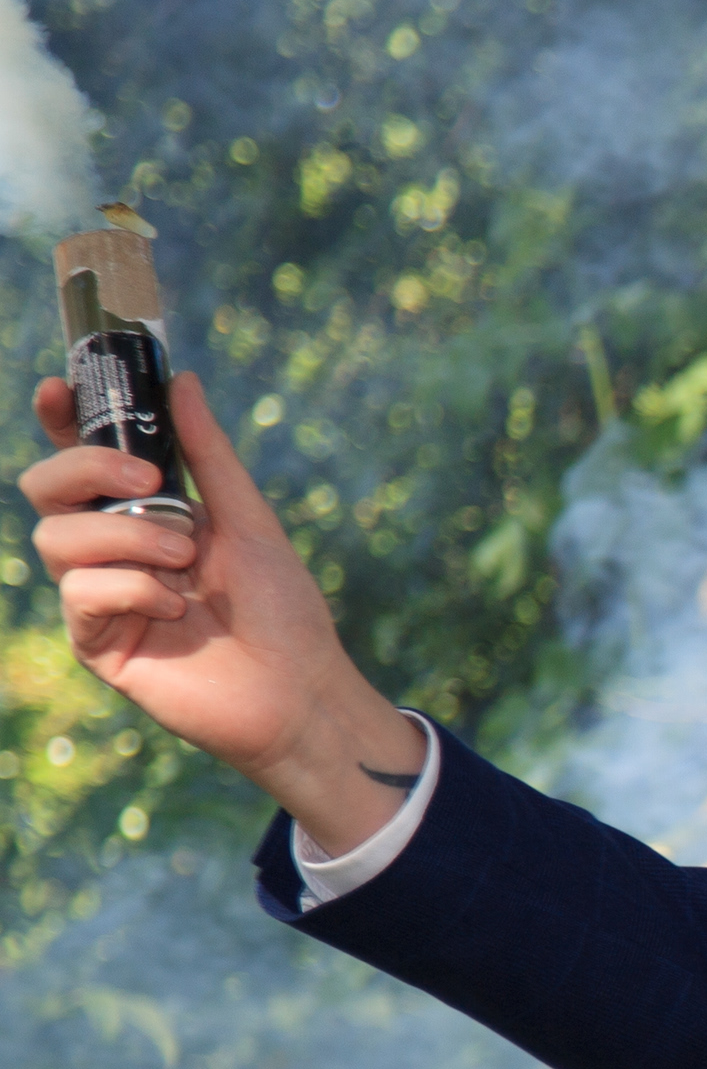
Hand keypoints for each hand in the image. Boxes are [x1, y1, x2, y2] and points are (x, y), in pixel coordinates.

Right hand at [20, 373, 418, 850]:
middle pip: (45, 488)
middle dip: (86, 469)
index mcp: (144, 516)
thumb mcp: (247, 519)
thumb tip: (181, 380)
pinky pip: (80, 593)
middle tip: (149, 478)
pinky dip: (131, 589)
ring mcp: (99, 598)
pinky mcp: (96, 644)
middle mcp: (112, 552)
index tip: (61, 386)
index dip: (60, 421)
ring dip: (128, 536)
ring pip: (58, 538)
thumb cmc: (282, 609)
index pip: (81, 461)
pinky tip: (173, 609)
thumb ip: (209, 455)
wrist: (300, 689)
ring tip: (186, 562)